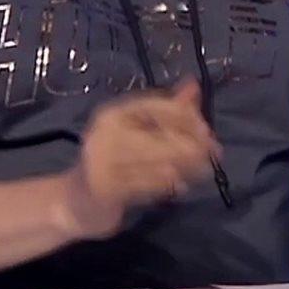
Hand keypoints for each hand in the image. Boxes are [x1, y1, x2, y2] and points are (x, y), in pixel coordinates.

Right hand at [61, 79, 221, 240]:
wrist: (74, 204)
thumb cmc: (112, 164)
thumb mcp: (137, 133)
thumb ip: (166, 110)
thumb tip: (194, 84)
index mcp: (113, 114)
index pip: (156, 106)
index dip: (187, 116)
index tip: (207, 130)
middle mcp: (104, 133)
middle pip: (159, 135)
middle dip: (192, 145)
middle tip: (214, 154)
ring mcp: (102, 162)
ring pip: (157, 162)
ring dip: (186, 168)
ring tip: (201, 171)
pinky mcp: (104, 189)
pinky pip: (147, 186)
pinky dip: (168, 186)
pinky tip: (180, 188)